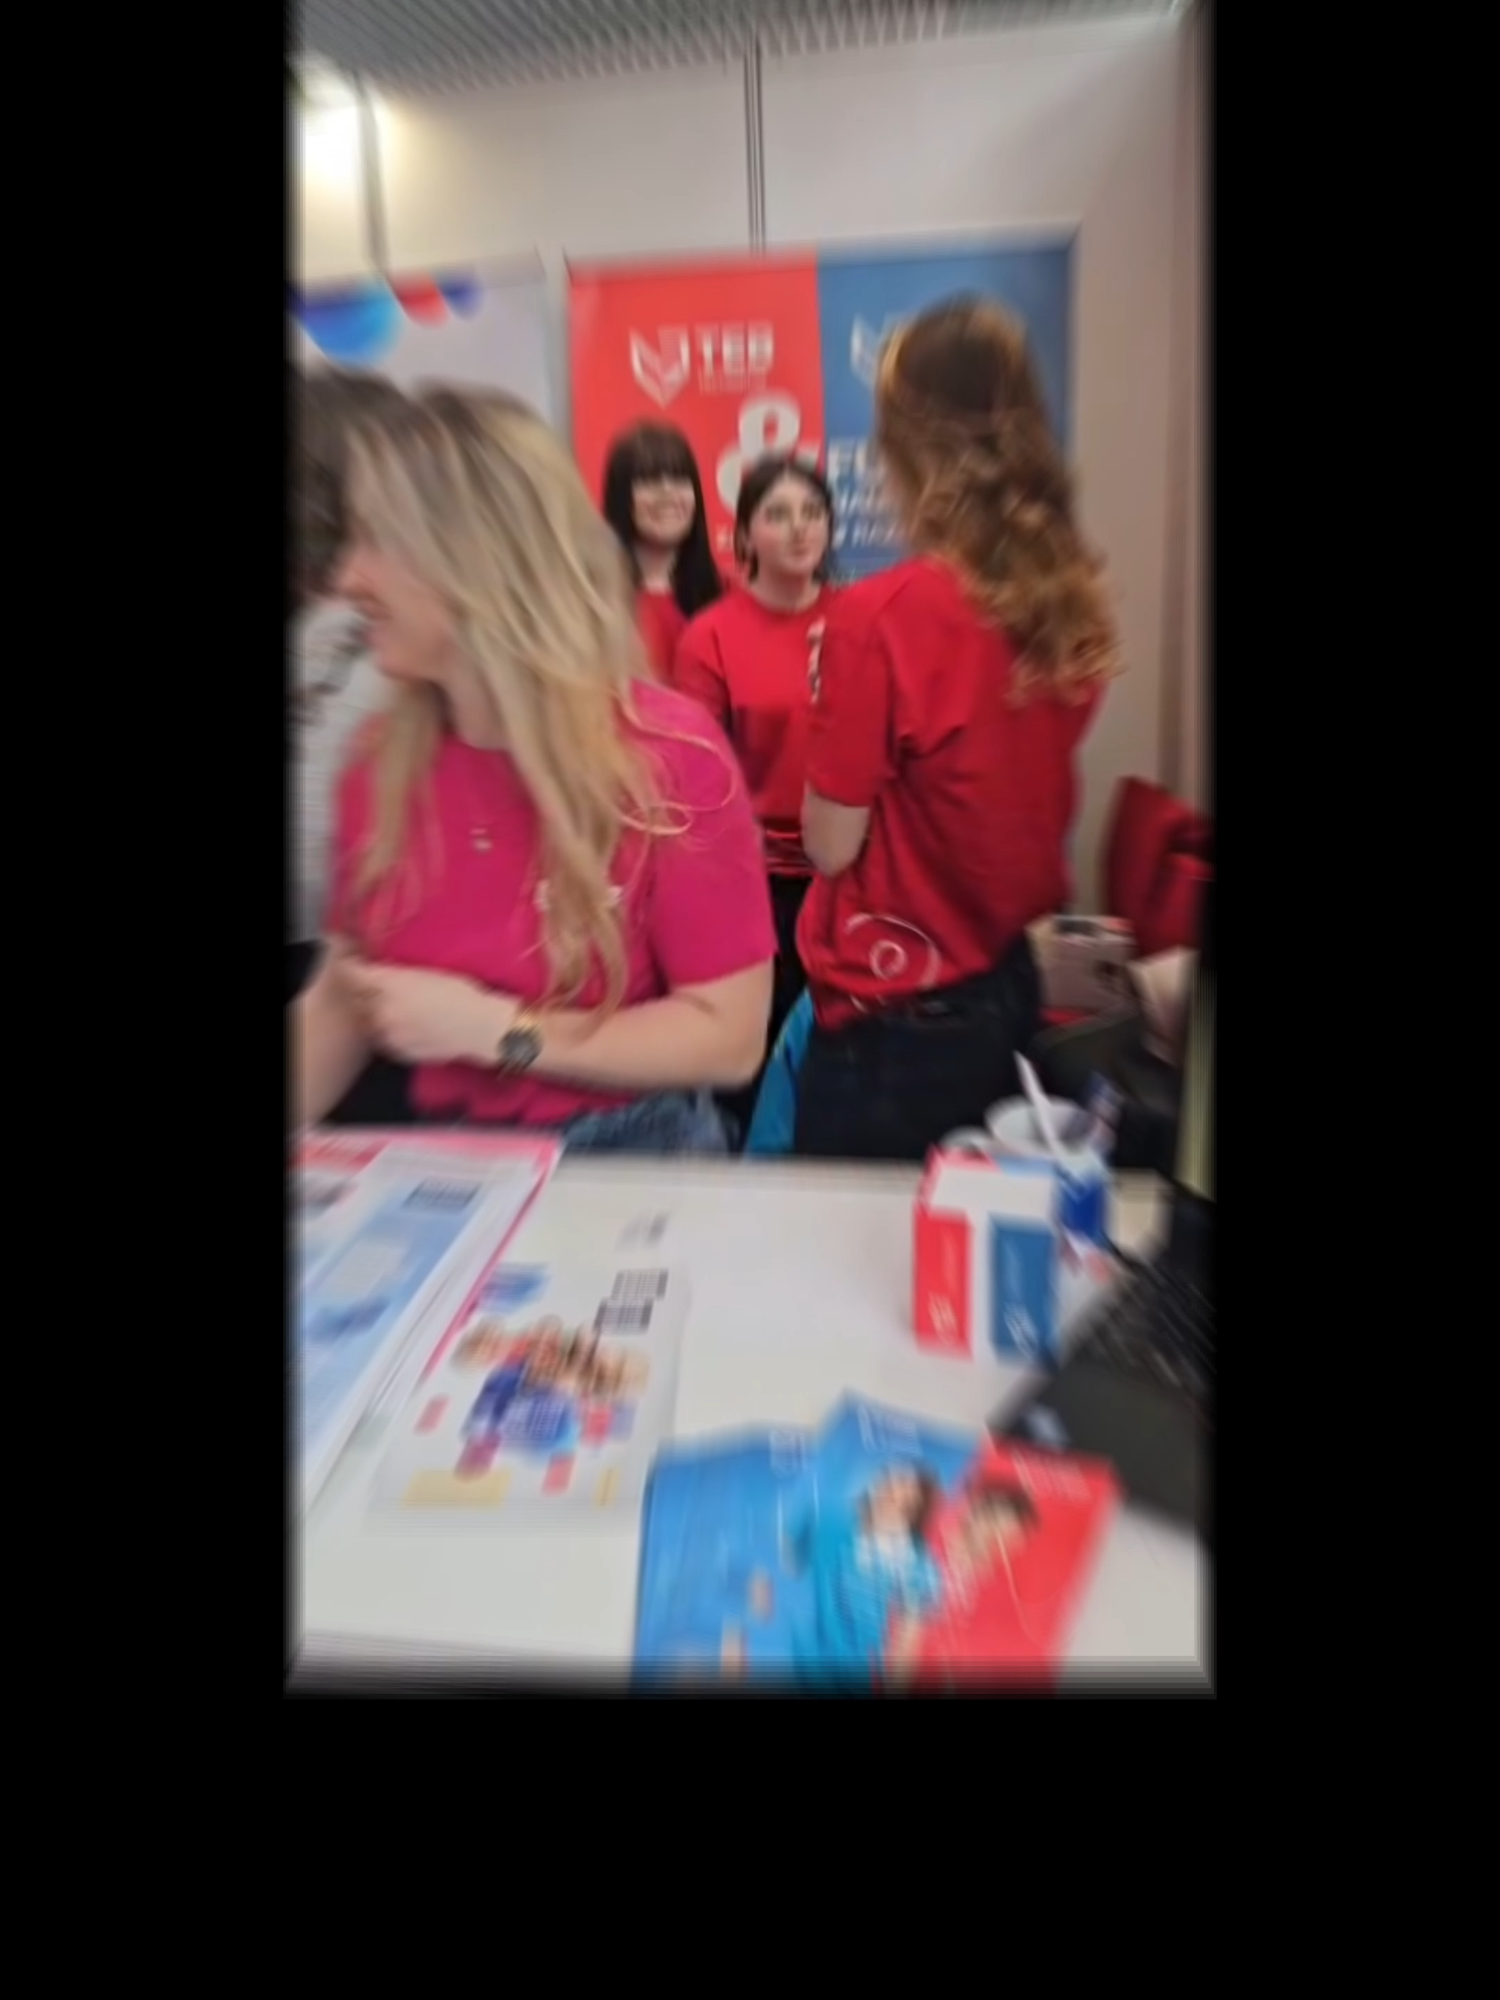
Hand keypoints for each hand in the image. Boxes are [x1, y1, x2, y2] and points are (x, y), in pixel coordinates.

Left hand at [339, 959, 516, 1066]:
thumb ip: (397, 975)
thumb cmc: (461, 993)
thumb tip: (379, 973)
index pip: (354, 973)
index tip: (357, 965)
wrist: (480, 1027)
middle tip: (379, 988)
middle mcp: (383, 1010)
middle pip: (357, 998)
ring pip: (369, 1022)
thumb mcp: (427, 973)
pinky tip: (408, 1028)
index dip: (353, 968)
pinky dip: (390, 1033)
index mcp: (390, 984)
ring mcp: (389, 1034)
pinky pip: (384, 1041)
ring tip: (397, 1010)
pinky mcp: (398, 1053)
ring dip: (375, 1015)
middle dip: (364, 992)